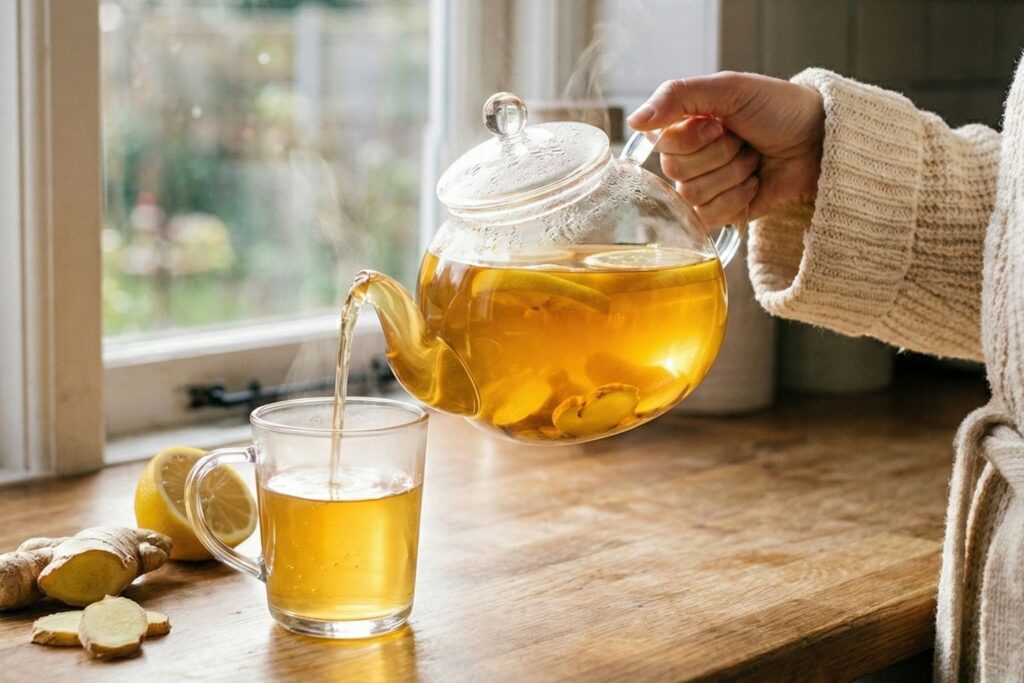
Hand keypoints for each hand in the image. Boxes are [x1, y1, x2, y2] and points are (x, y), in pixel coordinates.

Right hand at [628, 71, 824, 226]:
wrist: (818, 141)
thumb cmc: (777, 108)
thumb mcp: (728, 88)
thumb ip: (676, 96)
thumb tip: (633, 120)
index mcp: (685, 124)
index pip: (662, 143)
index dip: (694, 137)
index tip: (721, 122)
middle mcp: (690, 156)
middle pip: (676, 171)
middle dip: (719, 155)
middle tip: (742, 141)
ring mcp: (705, 186)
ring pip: (693, 195)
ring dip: (732, 175)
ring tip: (752, 160)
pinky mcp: (721, 213)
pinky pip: (708, 217)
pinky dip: (737, 199)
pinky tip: (754, 184)